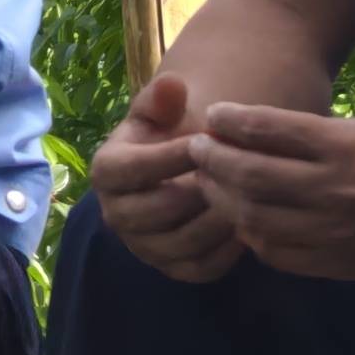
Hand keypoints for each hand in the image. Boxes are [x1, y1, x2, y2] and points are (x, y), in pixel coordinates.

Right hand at [92, 74, 241, 280]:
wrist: (176, 169)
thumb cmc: (168, 134)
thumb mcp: (161, 110)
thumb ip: (162, 98)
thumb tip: (172, 85)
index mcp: (106, 172)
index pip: (135, 168)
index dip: (172, 155)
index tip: (207, 140)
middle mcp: (116, 215)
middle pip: (161, 209)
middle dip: (201, 189)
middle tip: (236, 171)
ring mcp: (143, 247)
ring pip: (184, 242)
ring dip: (219, 219)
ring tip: (246, 195)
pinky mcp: (171, 269)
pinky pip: (201, 268)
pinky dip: (228, 251)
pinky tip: (249, 224)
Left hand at [182, 102, 354, 279]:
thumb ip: (305, 135)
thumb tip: (240, 129)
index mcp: (343, 146)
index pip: (269, 128)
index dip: (231, 120)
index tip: (213, 115)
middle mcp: (336, 187)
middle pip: (250, 175)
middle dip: (213, 160)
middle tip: (196, 149)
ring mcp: (333, 229)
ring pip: (254, 217)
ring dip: (223, 199)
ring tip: (211, 184)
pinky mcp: (334, 262)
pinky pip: (274, 252)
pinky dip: (250, 234)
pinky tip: (243, 219)